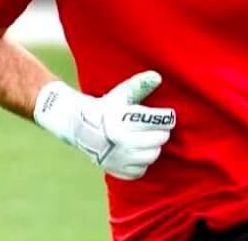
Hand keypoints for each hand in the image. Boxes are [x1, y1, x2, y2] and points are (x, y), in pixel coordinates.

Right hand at [33, 70, 175, 179]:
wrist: (81, 128)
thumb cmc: (106, 108)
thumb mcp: (121, 93)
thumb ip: (140, 84)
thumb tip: (158, 77)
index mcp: (124, 121)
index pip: (161, 122)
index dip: (167, 118)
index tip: (166, 116)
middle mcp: (122, 141)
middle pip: (160, 139)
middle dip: (161, 132)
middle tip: (156, 128)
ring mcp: (119, 158)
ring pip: (153, 155)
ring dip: (153, 147)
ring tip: (146, 140)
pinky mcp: (116, 170)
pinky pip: (141, 170)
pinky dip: (141, 163)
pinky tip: (136, 152)